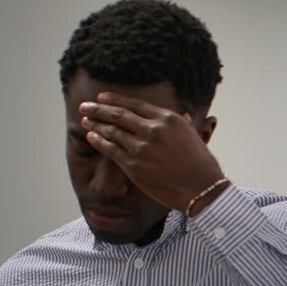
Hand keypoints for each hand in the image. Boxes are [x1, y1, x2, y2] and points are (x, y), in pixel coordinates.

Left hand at [80, 92, 224, 210]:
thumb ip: (184, 125)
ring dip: (95, 124)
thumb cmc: (201, 165)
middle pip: (119, 115)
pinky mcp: (133, 165)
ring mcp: (141, 147)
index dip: (115, 99)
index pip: (135, 104)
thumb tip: (184, 116)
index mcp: (168, 119)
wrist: (201, 189)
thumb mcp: (195, 137)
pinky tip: (91, 136)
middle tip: (85, 105)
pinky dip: (99, 141)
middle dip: (98, 109)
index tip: (102, 97)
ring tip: (85, 120)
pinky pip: (110, 150)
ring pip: (112, 131)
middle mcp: (153, 129)